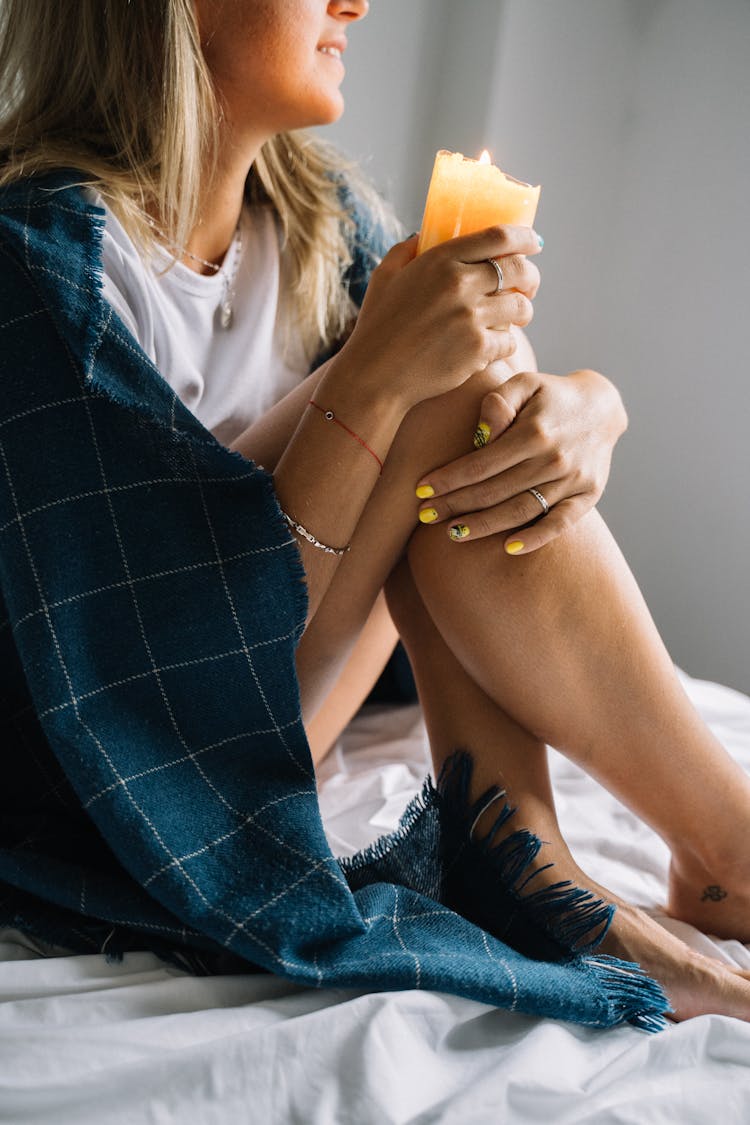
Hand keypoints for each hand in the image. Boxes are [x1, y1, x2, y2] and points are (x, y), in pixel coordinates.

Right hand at [337, 225, 541, 411]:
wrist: (375, 375)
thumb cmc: (377, 326)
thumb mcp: (385, 277)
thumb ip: (406, 250)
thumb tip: (424, 235)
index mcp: (440, 260)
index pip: (499, 236)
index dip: (524, 237)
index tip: (533, 242)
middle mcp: (460, 285)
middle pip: (519, 270)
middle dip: (531, 277)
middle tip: (528, 286)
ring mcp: (471, 318)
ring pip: (521, 308)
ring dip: (522, 313)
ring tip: (514, 318)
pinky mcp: (477, 350)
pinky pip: (509, 342)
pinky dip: (504, 344)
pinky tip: (492, 346)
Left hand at [415, 369, 627, 552]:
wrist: (602, 407)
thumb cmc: (550, 395)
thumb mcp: (524, 384)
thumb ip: (498, 402)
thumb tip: (480, 434)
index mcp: (534, 432)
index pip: (481, 463)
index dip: (449, 480)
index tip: (420, 491)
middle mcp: (554, 459)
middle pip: (495, 491)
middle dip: (456, 506)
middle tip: (425, 516)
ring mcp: (573, 480)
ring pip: (520, 511)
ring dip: (484, 526)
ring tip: (452, 534)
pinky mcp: (588, 495)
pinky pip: (560, 523)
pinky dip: (535, 538)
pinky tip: (508, 548)